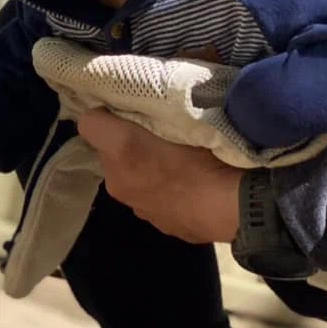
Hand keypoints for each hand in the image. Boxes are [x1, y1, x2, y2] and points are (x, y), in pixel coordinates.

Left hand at [77, 108, 242, 242]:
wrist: (235, 207)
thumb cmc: (205, 154)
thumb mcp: (179, 114)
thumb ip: (150, 103)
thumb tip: (132, 102)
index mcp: (119, 151)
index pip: (91, 123)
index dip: (105, 114)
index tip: (124, 109)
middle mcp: (117, 182)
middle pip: (111, 154)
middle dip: (127, 145)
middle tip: (159, 136)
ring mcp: (138, 209)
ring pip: (133, 179)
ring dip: (146, 171)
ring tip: (179, 163)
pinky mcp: (160, 226)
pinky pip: (155, 200)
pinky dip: (166, 192)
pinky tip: (190, 187)